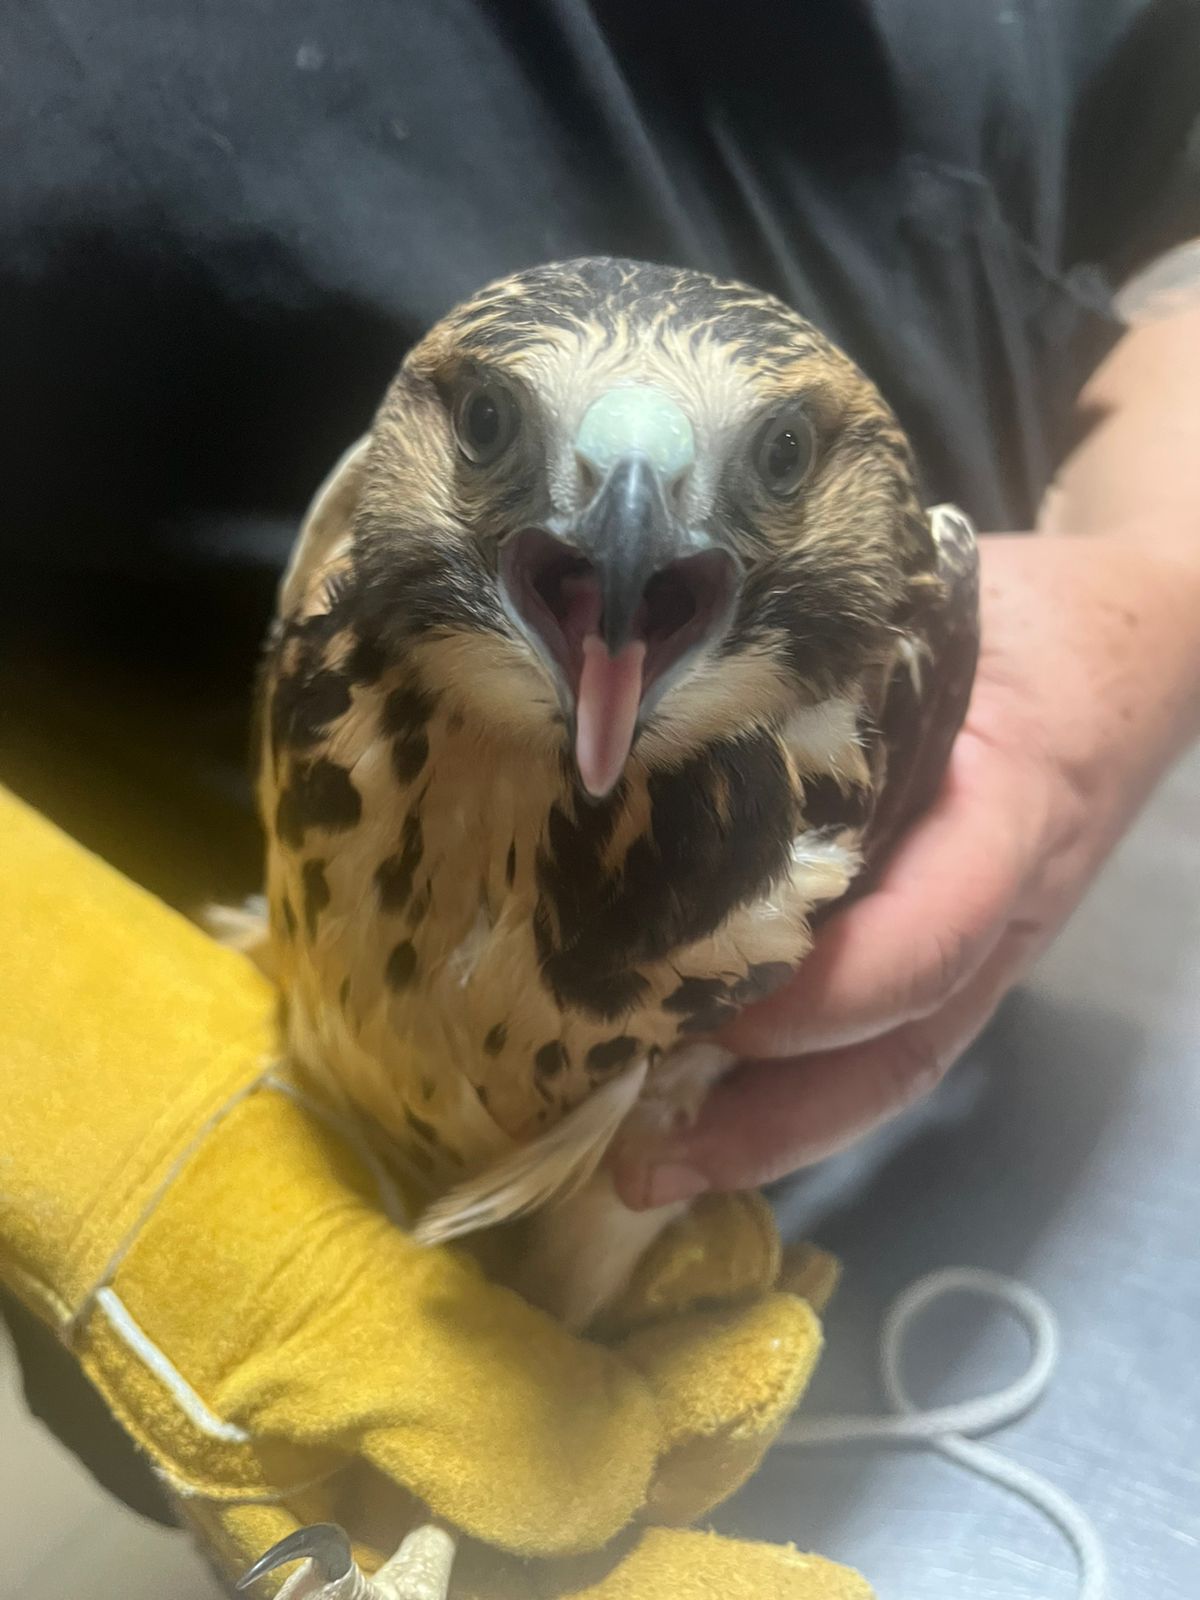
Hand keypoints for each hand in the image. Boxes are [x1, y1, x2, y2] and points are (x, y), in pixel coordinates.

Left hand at [616, 531, 1199, 1206]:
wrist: (1132, 648)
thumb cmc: (1031, 620)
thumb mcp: (949, 607)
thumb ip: (839, 661)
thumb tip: (662, 685)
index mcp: (1011, 814)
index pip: (925, 940)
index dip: (816, 994)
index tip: (697, 1001)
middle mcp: (997, 911)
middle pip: (897, 1053)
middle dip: (769, 1124)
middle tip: (641, 1163)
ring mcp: (977, 942)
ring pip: (883, 1063)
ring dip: (768, 1130)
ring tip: (647, 1166)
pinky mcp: (946, 943)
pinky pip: (873, 1030)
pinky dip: (786, 1079)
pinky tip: (690, 1091)